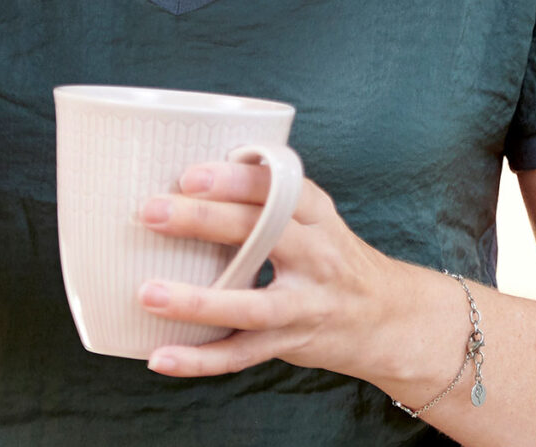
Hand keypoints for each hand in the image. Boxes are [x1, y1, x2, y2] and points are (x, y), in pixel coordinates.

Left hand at [133, 159, 457, 385]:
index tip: (191, 175)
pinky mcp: (290, 344)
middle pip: (263, 235)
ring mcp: (306, 305)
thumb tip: (186, 178)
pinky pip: (241, 355)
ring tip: (148, 293)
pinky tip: (161, 356)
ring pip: (251, 306)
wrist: (387, 317)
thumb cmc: (332, 258)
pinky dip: (199, 359)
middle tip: (152, 212)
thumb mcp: (315, 219)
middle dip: (205, 221)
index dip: (237, 179)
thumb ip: (267, 200)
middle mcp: (318, 257)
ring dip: (197, 302)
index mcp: (318, 215)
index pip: (282, 187)